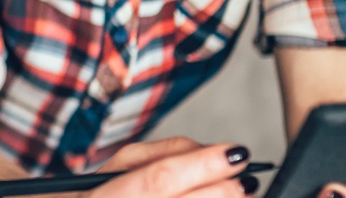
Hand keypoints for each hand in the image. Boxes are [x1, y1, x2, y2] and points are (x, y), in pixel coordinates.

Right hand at [88, 137, 261, 195]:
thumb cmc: (98, 196)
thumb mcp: (121, 166)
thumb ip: (164, 154)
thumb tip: (210, 152)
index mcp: (103, 196)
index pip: (161, 178)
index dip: (204, 166)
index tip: (238, 153)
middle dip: (220, 193)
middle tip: (247, 181)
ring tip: (242, 197)